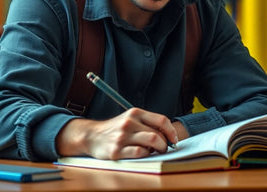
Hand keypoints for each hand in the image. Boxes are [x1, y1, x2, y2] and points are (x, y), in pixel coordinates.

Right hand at [56, 108, 177, 159]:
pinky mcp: (116, 151)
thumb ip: (147, 123)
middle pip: (157, 134)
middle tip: (163, 149)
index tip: (174, 140)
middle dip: (164, 145)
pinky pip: (139, 153)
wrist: (92, 135)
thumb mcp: (130, 119)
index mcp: (135, 113)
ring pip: (152, 142)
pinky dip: (145, 155)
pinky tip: (142, 155)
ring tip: (155, 152)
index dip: (171, 131)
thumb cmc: (116, 129)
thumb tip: (168, 135)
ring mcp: (122, 136)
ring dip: (158, 150)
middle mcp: (129, 122)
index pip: (161, 120)